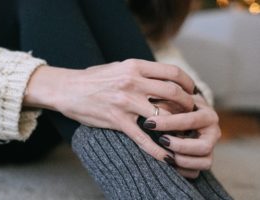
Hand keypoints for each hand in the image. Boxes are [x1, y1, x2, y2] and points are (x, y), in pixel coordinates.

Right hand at [23, 59, 195, 161]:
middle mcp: (133, 82)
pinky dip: (158, 150)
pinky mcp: (117, 120)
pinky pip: (143, 138)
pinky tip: (168, 158)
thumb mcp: (118, 67)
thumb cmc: (94, 78)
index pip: (172, 72)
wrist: (68, 89)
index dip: (187, 83)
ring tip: (183, 132)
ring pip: (163, 114)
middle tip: (192, 111)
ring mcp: (126, 102)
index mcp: (134, 66)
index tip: (192, 91)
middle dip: (188, 104)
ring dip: (178, 125)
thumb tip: (161, 78)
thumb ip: (140, 72)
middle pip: (173, 93)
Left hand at [144, 95, 220, 177]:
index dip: (168, 123)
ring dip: (181, 160)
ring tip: (164, 153)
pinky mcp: (204, 161)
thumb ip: (166, 103)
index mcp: (208, 116)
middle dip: (180, 146)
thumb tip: (151, 108)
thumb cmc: (178, 104)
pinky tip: (167, 161)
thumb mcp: (174, 99)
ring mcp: (211, 149)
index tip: (149, 123)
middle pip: (203, 146)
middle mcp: (214, 133)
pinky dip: (181, 170)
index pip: (189, 121)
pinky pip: (195, 172)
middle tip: (161, 140)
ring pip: (203, 162)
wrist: (189, 112)